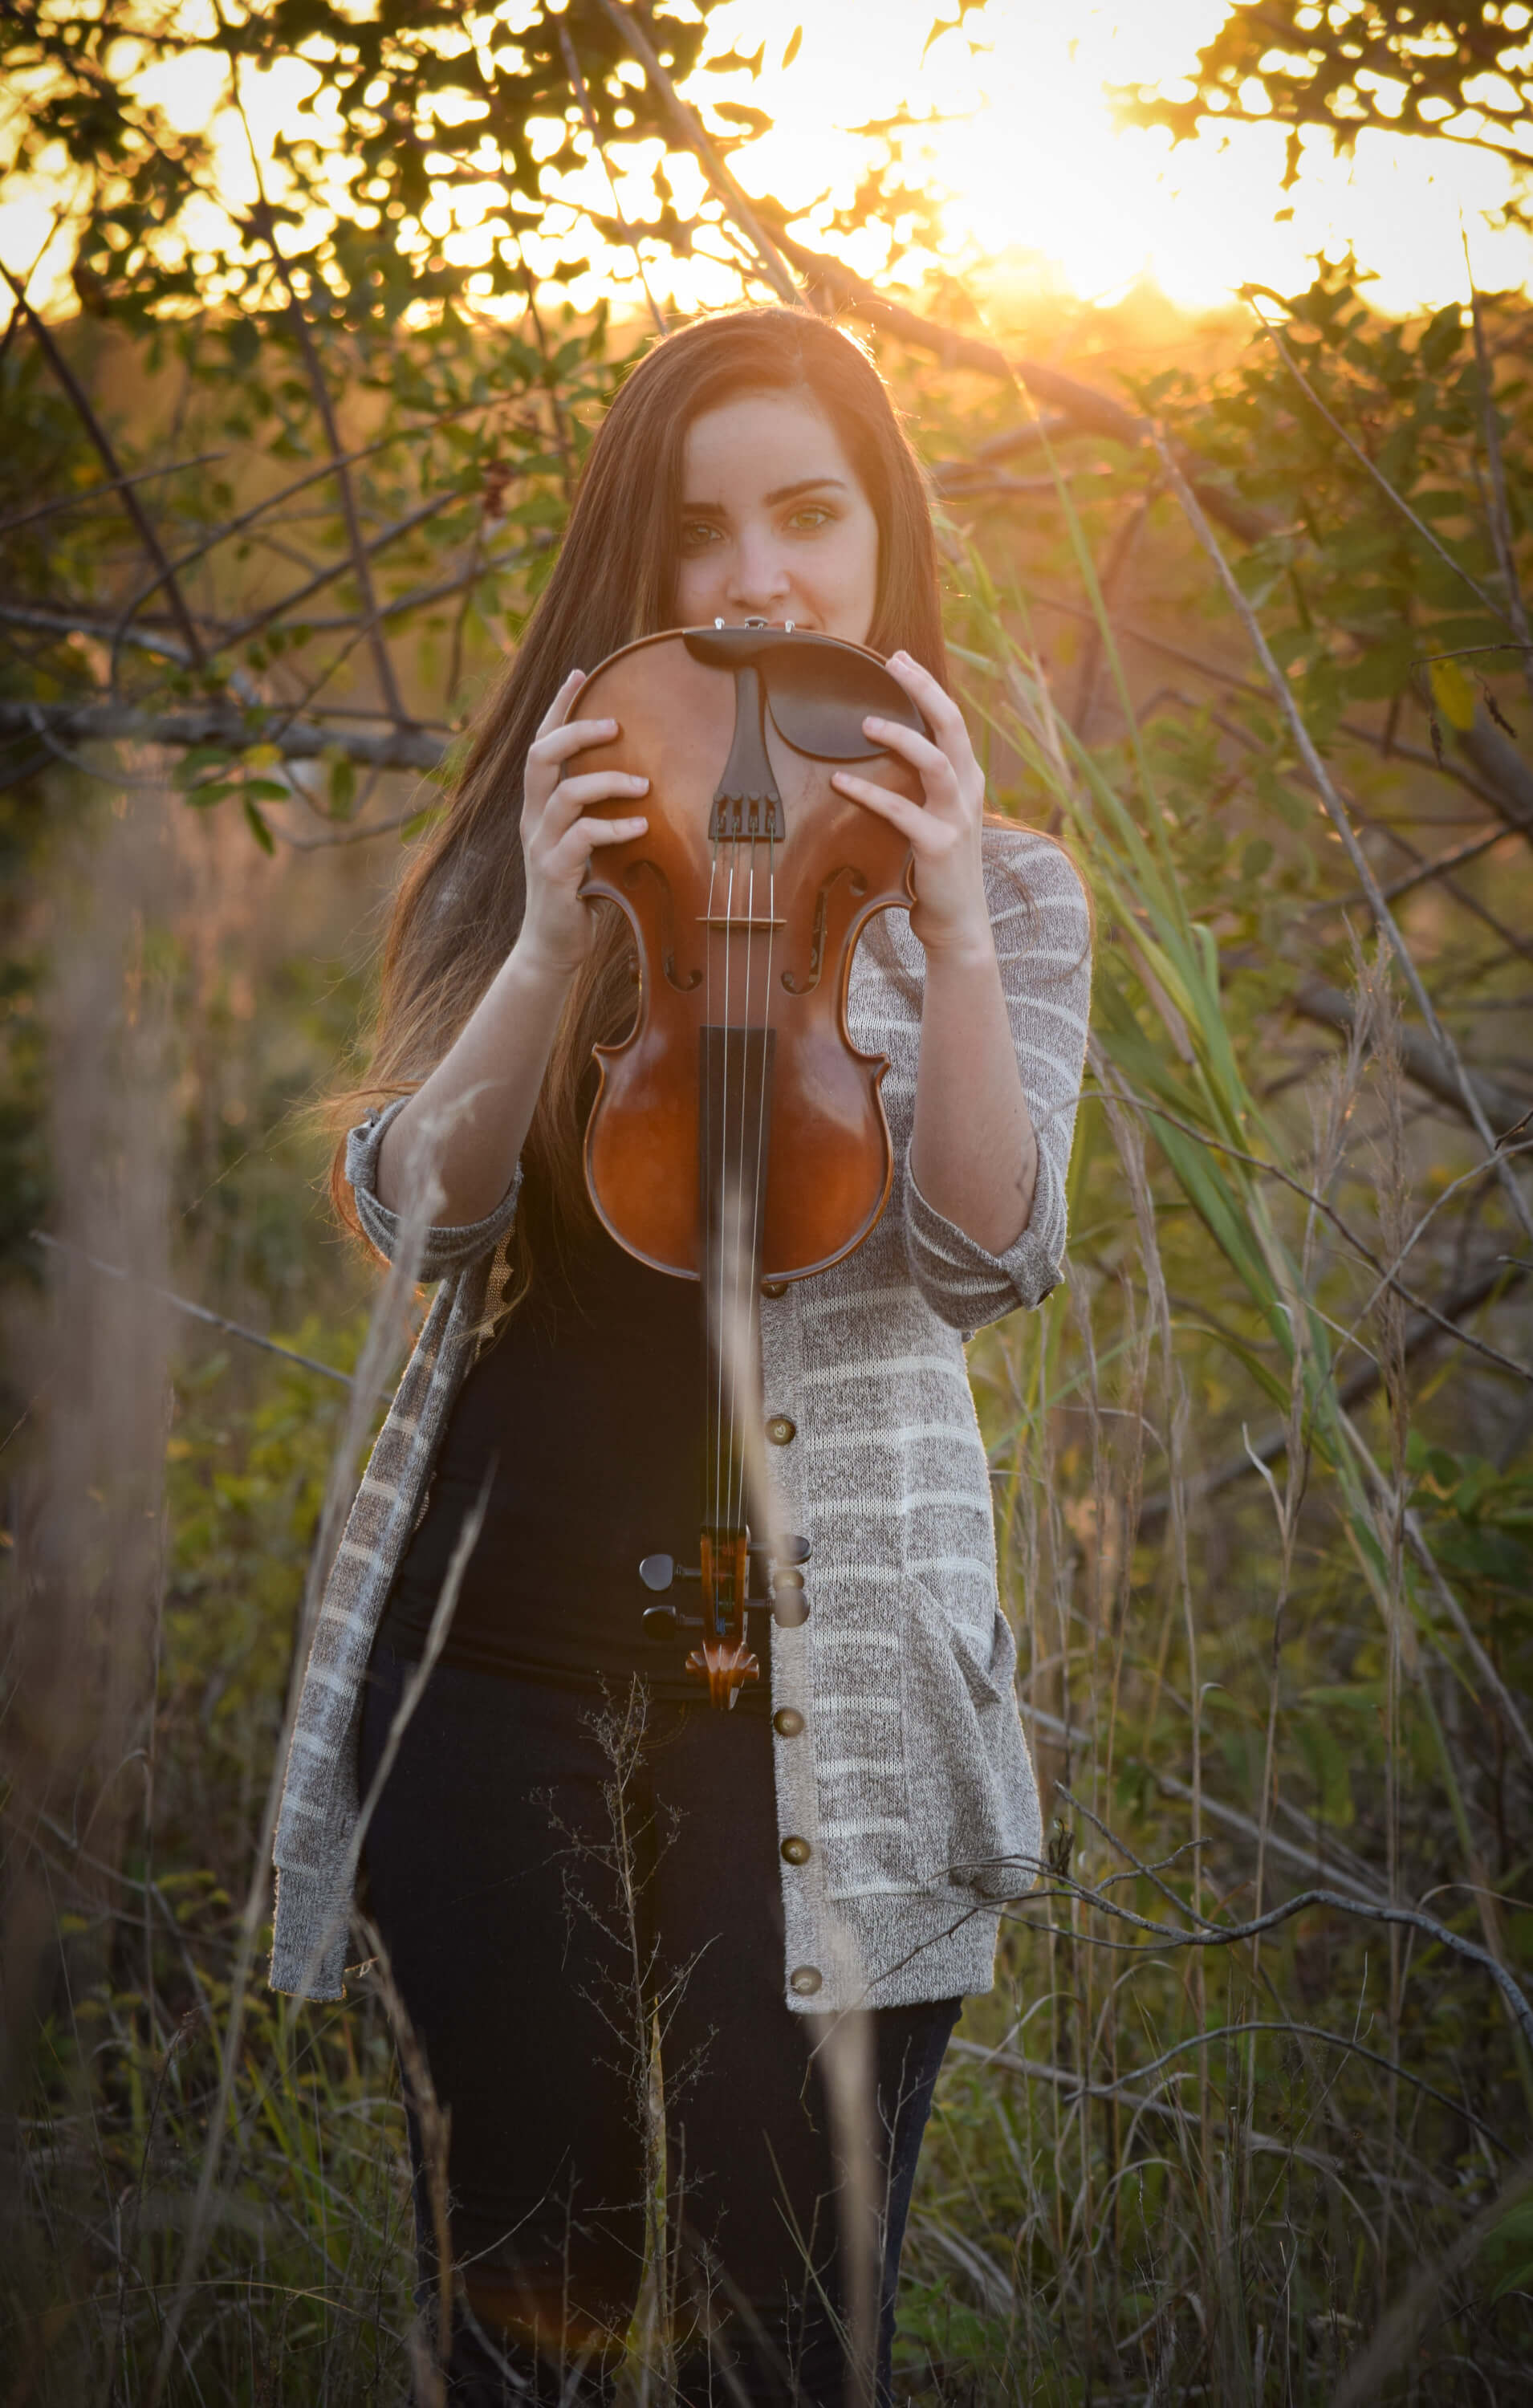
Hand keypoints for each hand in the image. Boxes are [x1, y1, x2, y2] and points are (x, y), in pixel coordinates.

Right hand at [516, 669, 649, 976]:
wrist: (552, 947)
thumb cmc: (579, 892)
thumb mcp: (589, 845)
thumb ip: (602, 813)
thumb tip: (648, 780)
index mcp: (539, 806)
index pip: (541, 744)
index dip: (556, 708)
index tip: (579, 673)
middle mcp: (533, 819)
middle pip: (540, 756)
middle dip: (575, 730)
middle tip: (616, 723)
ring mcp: (540, 846)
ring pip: (565, 794)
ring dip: (607, 782)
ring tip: (644, 784)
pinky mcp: (554, 874)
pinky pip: (582, 839)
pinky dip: (613, 828)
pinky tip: (640, 827)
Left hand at [829, 651, 992, 962]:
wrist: (958, 922)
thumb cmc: (938, 870)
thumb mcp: (939, 819)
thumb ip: (924, 787)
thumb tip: (888, 755)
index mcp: (968, 781)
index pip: (952, 721)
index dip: (928, 687)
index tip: (900, 660)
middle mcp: (968, 792)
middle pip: (952, 726)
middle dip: (924, 690)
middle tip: (894, 663)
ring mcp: (957, 818)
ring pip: (935, 761)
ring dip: (901, 737)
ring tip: (867, 723)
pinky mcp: (938, 845)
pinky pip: (901, 810)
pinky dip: (869, 793)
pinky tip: (840, 782)